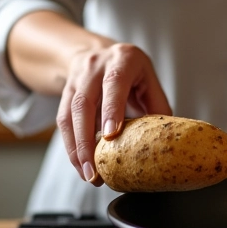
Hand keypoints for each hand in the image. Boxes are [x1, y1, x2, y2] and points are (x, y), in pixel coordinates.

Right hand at [56, 42, 171, 185]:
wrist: (98, 52)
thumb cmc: (131, 71)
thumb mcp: (148, 79)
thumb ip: (156, 105)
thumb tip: (163, 140)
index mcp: (123, 59)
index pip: (114, 83)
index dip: (112, 109)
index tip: (111, 135)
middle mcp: (95, 66)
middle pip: (84, 103)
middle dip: (87, 140)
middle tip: (95, 170)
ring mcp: (77, 79)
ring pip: (69, 115)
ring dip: (76, 148)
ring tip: (88, 175)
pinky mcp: (65, 93)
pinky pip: (63, 122)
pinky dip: (71, 146)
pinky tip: (80, 164)